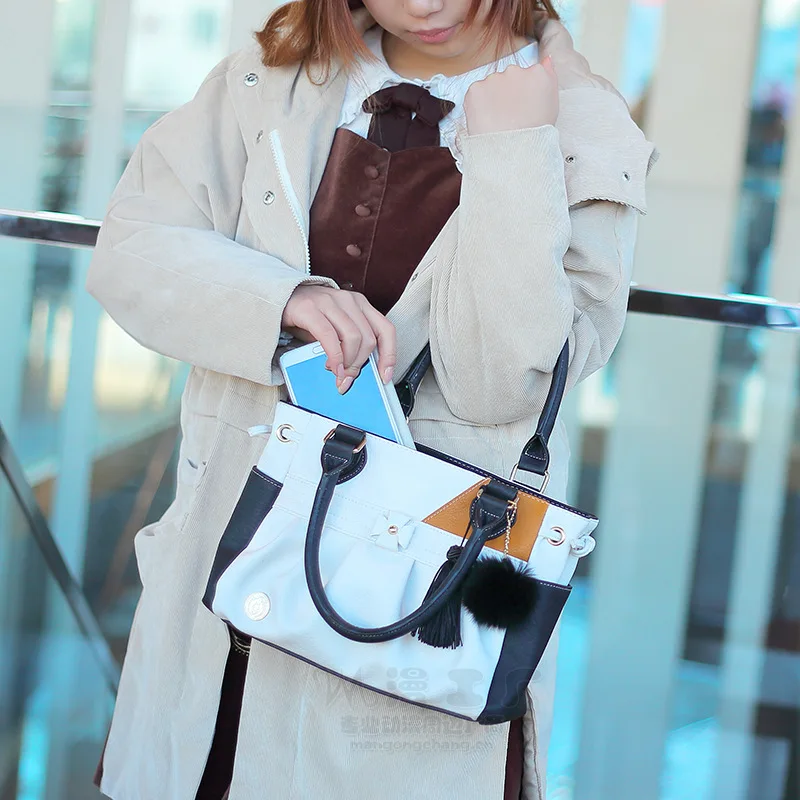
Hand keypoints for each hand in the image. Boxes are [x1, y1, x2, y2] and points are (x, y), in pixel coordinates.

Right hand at [281, 285, 396, 392]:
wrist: (279, 297)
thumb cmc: (309, 315)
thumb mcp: (335, 328)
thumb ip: (349, 345)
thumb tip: (357, 371)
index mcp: (360, 304)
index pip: (386, 330)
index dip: (389, 355)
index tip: (385, 375)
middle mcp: (348, 300)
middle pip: (368, 339)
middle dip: (360, 365)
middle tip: (349, 379)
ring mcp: (330, 302)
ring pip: (353, 338)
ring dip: (348, 363)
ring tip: (339, 374)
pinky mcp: (310, 308)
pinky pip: (329, 337)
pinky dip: (334, 357)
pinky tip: (332, 367)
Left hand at [464, 56, 558, 135]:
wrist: (513, 151)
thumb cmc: (536, 134)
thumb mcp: (552, 104)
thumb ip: (549, 77)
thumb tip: (546, 60)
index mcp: (537, 73)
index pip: (527, 75)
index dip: (523, 94)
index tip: (523, 108)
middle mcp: (515, 70)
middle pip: (508, 78)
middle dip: (506, 94)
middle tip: (509, 117)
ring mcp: (494, 78)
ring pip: (490, 85)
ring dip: (491, 99)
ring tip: (497, 121)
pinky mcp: (475, 89)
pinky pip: (475, 94)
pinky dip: (477, 105)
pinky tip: (486, 120)